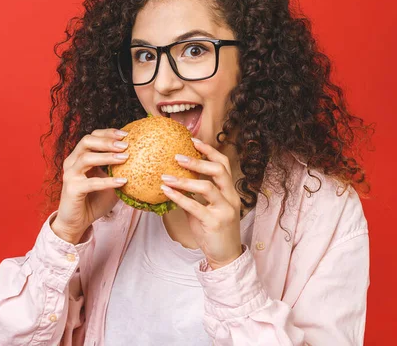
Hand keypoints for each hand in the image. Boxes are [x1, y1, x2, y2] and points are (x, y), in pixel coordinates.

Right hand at [52, 128, 128, 243]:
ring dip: (107, 156)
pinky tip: (122, 181)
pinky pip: (91, 182)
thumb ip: (119, 171)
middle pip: (87, 141)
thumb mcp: (110, 183)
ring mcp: (70, 175)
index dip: (108, 133)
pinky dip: (107, 181)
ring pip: (86, 158)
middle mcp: (72, 162)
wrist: (77, 222)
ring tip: (125, 158)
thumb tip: (142, 162)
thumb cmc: (94, 201)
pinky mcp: (72, 189)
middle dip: (108, 141)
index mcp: (80, 157)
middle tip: (126, 145)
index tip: (127, 134)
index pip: (92, 136)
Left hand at [161, 138, 242, 269]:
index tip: (193, 140)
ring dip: (184, 179)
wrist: (225, 257)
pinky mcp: (215, 222)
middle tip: (177, 156)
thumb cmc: (213, 231)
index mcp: (229, 192)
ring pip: (207, 187)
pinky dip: (179, 196)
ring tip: (165, 176)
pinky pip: (195, 206)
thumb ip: (194, 196)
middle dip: (198, 160)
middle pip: (219, 170)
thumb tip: (174, 181)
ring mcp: (225, 210)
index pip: (224, 164)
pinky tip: (166, 191)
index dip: (209, 151)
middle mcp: (230, 198)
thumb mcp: (205, 210)